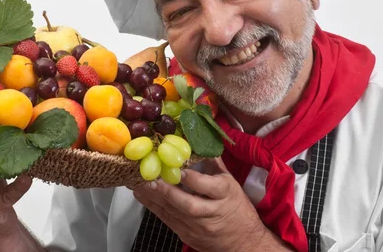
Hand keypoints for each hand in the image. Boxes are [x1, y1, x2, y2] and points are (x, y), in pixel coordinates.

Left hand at [131, 157, 291, 251]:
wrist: (244, 243)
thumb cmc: (237, 208)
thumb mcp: (232, 183)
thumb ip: (213, 164)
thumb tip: (197, 141)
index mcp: (226, 195)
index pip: (208, 187)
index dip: (192, 178)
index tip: (178, 167)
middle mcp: (211, 212)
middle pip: (188, 204)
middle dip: (167, 191)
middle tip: (150, 178)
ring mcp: (198, 227)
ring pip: (174, 213)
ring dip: (154, 198)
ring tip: (137, 183)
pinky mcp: (187, 235)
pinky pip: (168, 220)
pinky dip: (153, 207)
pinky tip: (141, 196)